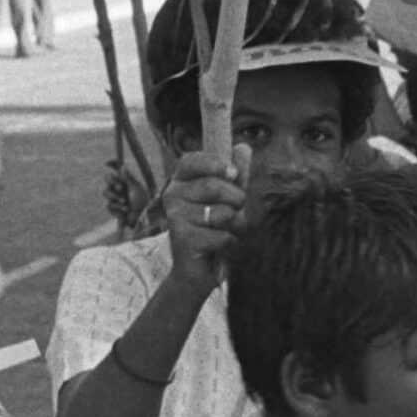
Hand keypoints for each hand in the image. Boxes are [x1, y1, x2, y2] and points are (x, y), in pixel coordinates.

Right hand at [160, 147, 248, 287]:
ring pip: (222, 213)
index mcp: (180, 181)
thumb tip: (244, 146)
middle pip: (215, 186)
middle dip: (236, 201)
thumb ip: (236, 175)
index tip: (233, 174)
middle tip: (233, 213)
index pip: (192, 160)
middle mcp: (172, 195)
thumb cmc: (215, 229)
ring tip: (223, 231)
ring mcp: (175, 217)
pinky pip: (222, 235)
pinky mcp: (182, 239)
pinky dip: (229, 243)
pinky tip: (216, 247)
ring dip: (234, 225)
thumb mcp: (229, 198)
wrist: (197, 270)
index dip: (215, 163)